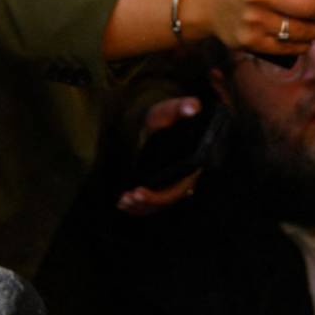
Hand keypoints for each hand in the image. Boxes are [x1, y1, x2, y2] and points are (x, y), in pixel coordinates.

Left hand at [117, 96, 206, 214]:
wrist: (158, 120)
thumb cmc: (166, 115)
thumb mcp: (171, 109)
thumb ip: (181, 107)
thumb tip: (192, 108)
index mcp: (192, 163)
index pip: (179, 188)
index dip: (160, 196)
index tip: (139, 191)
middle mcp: (184, 177)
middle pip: (167, 200)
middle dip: (147, 203)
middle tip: (127, 198)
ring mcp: (172, 183)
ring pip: (159, 205)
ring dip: (141, 207)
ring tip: (123, 202)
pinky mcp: (161, 185)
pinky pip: (153, 203)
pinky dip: (139, 207)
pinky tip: (123, 204)